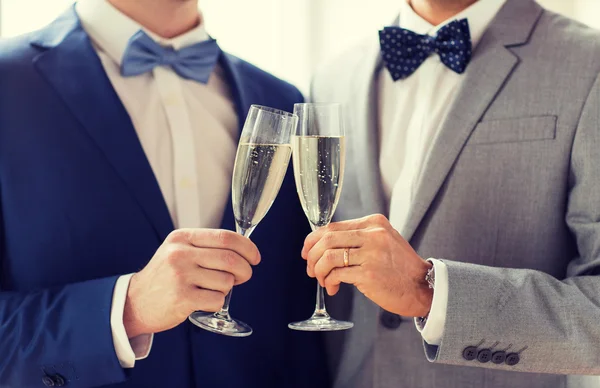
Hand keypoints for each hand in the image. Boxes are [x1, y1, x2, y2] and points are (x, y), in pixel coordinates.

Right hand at [124, 229, 260, 337]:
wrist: (134, 302)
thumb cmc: (165, 277)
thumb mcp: (178, 251)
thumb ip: (206, 246)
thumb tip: (244, 250)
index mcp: (182, 238)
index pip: (226, 237)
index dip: (247, 247)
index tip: (255, 257)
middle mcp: (180, 253)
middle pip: (230, 259)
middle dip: (245, 270)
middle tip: (244, 276)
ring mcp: (180, 275)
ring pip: (226, 281)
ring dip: (226, 288)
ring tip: (211, 289)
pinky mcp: (182, 297)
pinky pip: (217, 300)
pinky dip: (217, 302)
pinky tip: (203, 301)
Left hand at [301, 214, 432, 316]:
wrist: (423, 287)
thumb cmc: (399, 267)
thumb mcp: (383, 241)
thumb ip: (358, 238)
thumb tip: (323, 245)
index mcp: (374, 223)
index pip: (333, 226)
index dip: (313, 240)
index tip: (307, 252)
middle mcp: (373, 234)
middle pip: (327, 239)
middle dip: (312, 256)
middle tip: (311, 270)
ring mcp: (372, 253)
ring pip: (328, 257)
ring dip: (319, 271)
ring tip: (323, 281)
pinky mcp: (369, 274)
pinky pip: (337, 274)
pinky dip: (329, 282)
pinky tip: (333, 288)